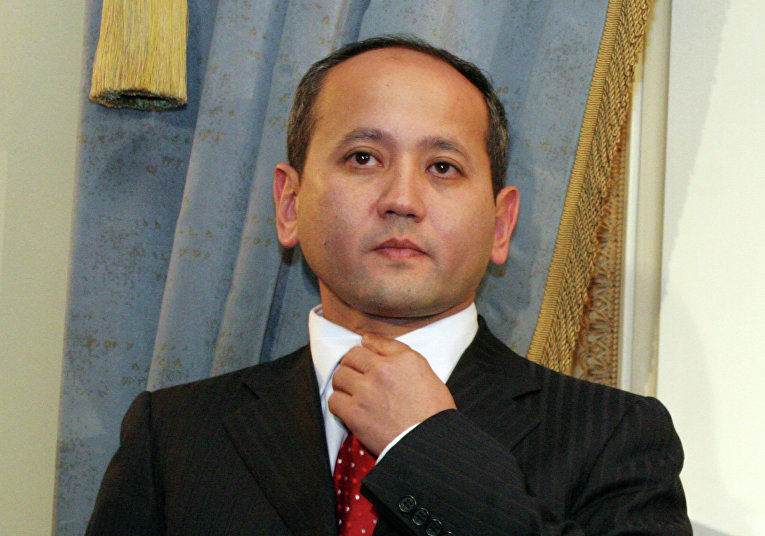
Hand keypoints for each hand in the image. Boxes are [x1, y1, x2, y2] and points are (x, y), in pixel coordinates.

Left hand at [328, 333, 455, 455]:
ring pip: (340, 376)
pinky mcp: (355, 413)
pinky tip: (350, 409)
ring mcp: (366, 391)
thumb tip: (369, 340)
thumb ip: (400, 354)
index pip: (373, 342)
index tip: (364, 357)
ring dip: (344, 384)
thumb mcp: (426, 374)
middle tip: (357, 377)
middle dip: (352, 365)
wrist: (429, 443)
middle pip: (351, 357)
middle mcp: (383, 370)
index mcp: (404, 359)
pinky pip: (334, 401)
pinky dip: (340, 404)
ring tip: (353, 394)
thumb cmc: (433, 413)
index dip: (366, 351)